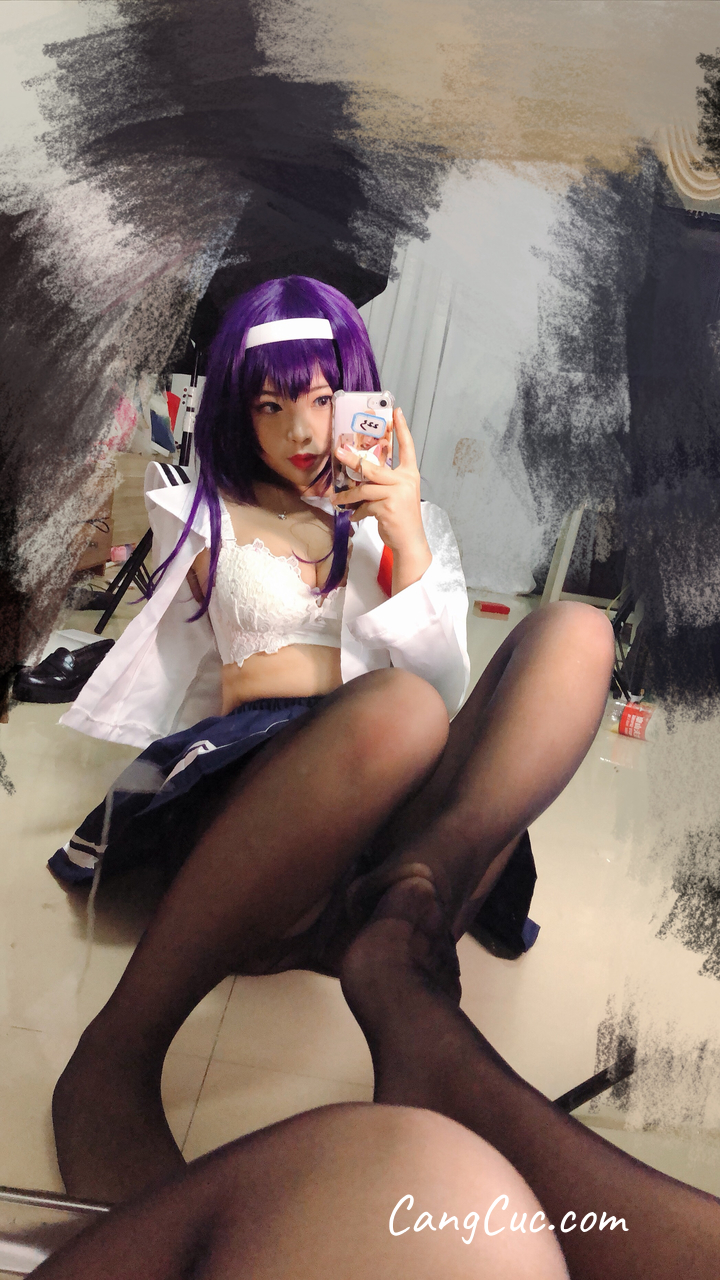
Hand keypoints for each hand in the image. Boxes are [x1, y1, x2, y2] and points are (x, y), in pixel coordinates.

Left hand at [330, 407, 428, 560]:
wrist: (410, 541)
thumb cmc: (402, 517)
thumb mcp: (396, 495)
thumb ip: (384, 483)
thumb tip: (360, 475)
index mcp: (410, 474)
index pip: (407, 447)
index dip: (402, 429)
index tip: (397, 411)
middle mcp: (405, 480)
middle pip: (373, 467)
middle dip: (353, 460)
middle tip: (338, 452)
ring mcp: (397, 493)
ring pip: (364, 488)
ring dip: (348, 495)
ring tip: (336, 499)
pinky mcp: (388, 507)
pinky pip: (365, 505)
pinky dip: (357, 511)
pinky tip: (355, 516)